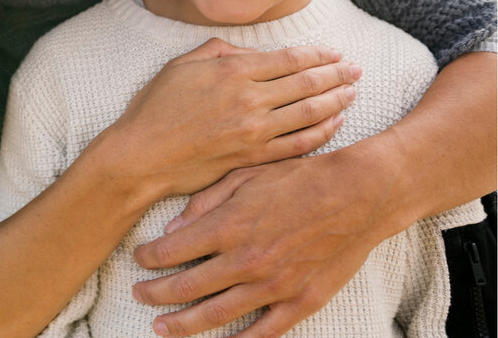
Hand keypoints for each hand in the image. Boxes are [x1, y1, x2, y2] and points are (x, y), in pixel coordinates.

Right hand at [102, 38, 359, 196]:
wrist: (141, 156)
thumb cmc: (154, 109)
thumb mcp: (180, 66)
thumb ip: (219, 52)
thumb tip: (252, 54)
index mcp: (232, 71)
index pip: (290, 59)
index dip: (318, 56)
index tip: (335, 54)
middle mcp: (249, 99)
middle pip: (307, 83)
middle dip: (336, 75)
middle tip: (356, 71)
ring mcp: (253, 131)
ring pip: (309, 113)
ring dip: (336, 102)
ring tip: (352, 94)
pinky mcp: (252, 157)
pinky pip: (298, 144)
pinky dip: (321, 133)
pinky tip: (333, 124)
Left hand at [131, 152, 391, 336]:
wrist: (359, 194)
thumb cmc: (299, 178)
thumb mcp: (245, 175)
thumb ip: (205, 202)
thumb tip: (172, 229)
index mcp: (229, 226)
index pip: (171, 250)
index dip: (148, 258)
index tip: (138, 259)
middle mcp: (246, 260)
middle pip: (186, 287)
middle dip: (155, 293)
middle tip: (139, 295)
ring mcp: (273, 285)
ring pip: (216, 314)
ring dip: (183, 324)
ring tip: (162, 328)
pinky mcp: (300, 301)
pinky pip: (264, 331)